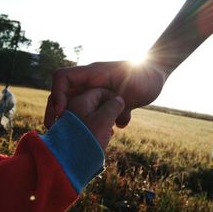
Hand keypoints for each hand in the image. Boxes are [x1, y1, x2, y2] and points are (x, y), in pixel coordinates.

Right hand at [44, 60, 168, 128]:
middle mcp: (89, 83)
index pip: (62, 77)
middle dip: (57, 113)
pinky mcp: (101, 102)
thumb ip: (122, 105)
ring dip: (73, 121)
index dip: (57, 93)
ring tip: (78, 137)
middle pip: (62, 95)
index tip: (63, 111)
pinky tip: (105, 134)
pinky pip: (89, 113)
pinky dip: (91, 124)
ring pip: (74, 107)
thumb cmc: (145, 77)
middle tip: (57, 130)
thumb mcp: (134, 90)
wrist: (156, 74)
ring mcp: (93, 93)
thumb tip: (119, 123)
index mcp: (92, 74)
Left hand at [67, 88, 124, 148]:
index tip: (120, 109)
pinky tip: (103, 137)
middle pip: (96, 102)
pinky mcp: (72, 130)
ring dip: (104, 121)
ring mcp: (71, 118)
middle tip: (115, 122)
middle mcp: (73, 106)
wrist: (70, 163)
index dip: (113, 98)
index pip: (100, 91)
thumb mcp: (105, 120)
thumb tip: (119, 99)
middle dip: (108, 111)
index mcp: (79, 100)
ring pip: (93, 114)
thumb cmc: (88, 139)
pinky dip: (97, 128)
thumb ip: (114, 106)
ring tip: (110, 132)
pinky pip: (87, 123)